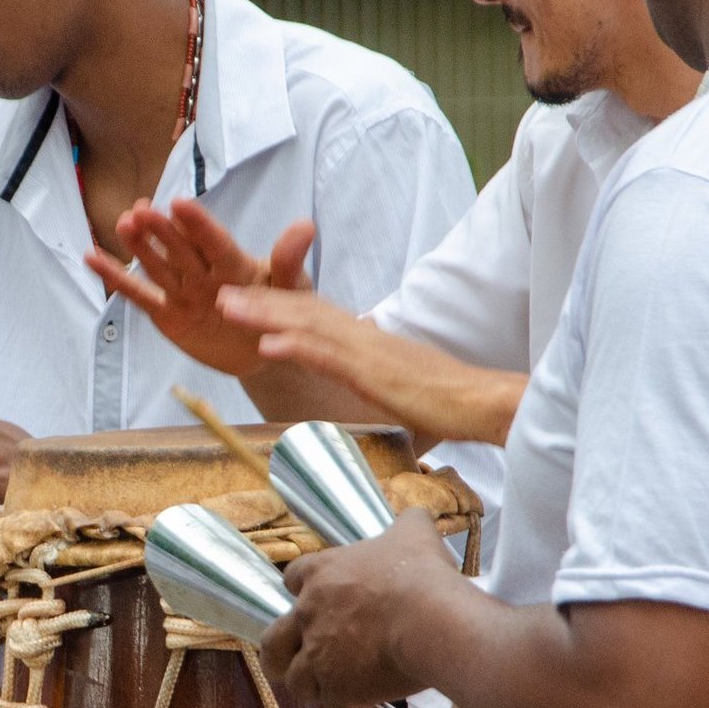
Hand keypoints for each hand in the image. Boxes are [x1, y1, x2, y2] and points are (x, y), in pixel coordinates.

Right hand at [87, 199, 313, 377]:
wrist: (265, 350)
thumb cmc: (283, 310)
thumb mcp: (293, 289)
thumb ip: (290, 261)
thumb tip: (305, 226)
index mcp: (234, 262)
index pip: (214, 241)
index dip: (198, 224)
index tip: (180, 202)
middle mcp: (203, 271)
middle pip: (179, 249)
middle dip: (161, 230)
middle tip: (142, 209)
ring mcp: (182, 290)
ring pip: (156, 265)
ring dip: (138, 246)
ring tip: (121, 222)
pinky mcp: (166, 313)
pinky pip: (139, 295)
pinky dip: (115, 278)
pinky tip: (91, 257)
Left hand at [218, 285, 522, 446]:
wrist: (485, 403)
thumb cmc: (453, 405)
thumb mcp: (406, 396)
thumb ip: (386, 396)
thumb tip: (377, 417)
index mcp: (371, 342)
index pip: (320, 317)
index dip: (283, 306)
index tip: (252, 299)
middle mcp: (366, 338)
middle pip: (305, 312)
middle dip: (262, 301)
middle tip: (222, 291)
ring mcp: (368, 353)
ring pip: (308, 326)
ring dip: (265, 315)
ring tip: (228, 308)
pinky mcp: (374, 373)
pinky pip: (328, 356)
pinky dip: (295, 347)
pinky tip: (266, 344)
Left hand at [260, 509, 454, 707]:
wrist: (431, 620)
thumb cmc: (421, 574)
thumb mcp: (415, 533)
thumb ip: (408, 523)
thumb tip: (416, 516)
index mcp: (321, 574)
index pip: (291, 578)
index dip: (302, 590)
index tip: (316, 598)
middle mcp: (309, 615)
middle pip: (273, 639)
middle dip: (279, 653)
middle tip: (292, 660)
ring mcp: (318, 655)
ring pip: (296, 679)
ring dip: (311, 682)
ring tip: (330, 685)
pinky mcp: (336, 688)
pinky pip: (331, 703)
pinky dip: (344, 703)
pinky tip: (361, 700)